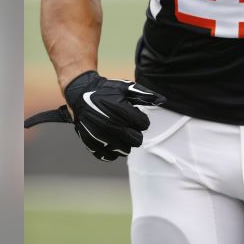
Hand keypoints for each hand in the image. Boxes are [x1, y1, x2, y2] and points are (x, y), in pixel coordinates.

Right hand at [23, 71, 165, 160]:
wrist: (81, 94)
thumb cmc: (106, 90)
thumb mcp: (126, 87)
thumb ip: (145, 94)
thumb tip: (163, 100)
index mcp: (122, 112)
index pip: (144, 125)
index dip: (142, 119)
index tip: (135, 113)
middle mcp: (112, 126)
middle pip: (137, 141)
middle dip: (135, 133)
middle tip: (128, 124)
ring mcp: (101, 136)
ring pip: (124, 150)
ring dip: (125, 142)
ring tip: (118, 130)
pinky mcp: (92, 143)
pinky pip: (109, 156)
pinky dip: (112, 151)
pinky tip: (111, 140)